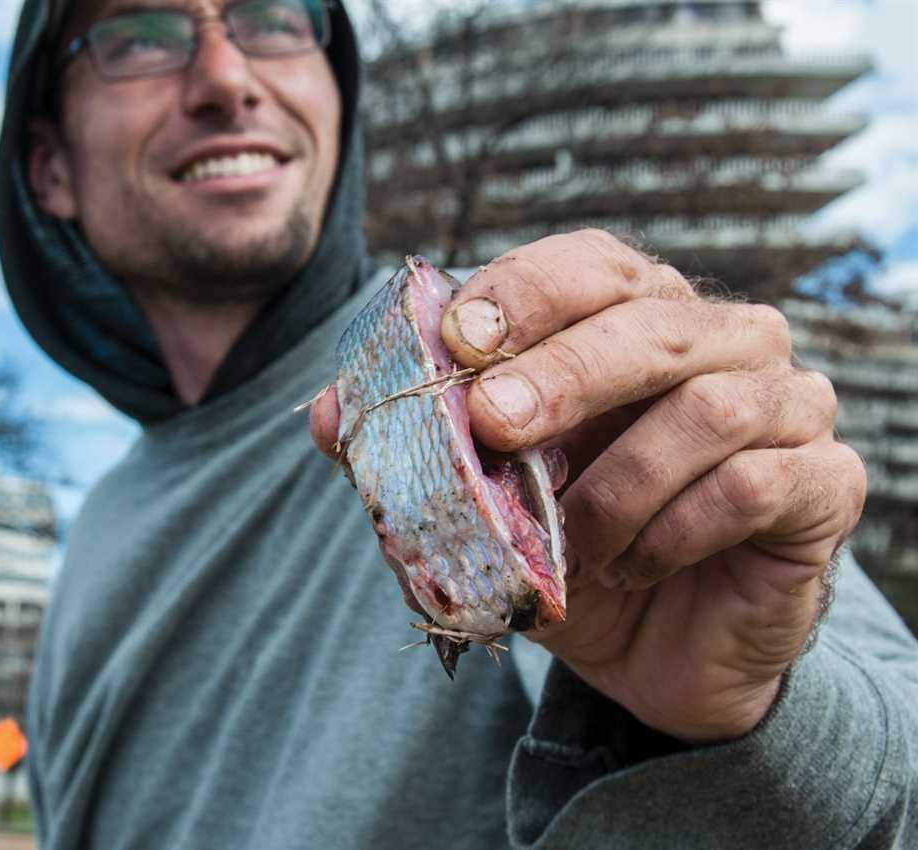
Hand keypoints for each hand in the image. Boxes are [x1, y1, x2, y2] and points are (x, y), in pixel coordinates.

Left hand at [311, 229, 866, 742]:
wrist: (654, 649)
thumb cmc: (571, 546)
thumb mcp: (482, 499)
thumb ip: (416, 448)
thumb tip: (327, 416)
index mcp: (634, 318)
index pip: (589, 265)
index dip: (525, 290)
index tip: (459, 340)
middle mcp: (720, 342)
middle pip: (651, 321)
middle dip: (565, 370)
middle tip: (497, 425)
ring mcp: (785, 404)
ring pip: (711, 406)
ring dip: (620, 483)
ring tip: (573, 542)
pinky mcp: (823, 482)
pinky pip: (755, 485)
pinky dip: (675, 530)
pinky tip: (631, 567)